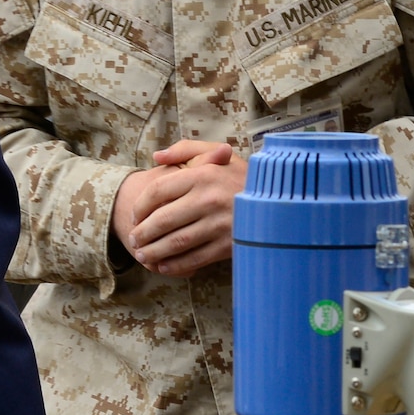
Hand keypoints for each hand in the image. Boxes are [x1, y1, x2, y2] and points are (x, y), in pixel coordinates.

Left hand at [111, 139, 247, 276]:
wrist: (279, 199)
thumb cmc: (240, 175)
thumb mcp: (217, 153)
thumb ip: (185, 149)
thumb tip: (157, 157)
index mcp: (204, 174)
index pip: (159, 190)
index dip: (140, 205)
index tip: (135, 215)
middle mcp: (210, 198)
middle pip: (163, 219)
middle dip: (143, 233)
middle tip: (134, 239)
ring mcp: (220, 224)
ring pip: (176, 242)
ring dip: (155, 251)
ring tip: (143, 254)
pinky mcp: (229, 245)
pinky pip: (195, 258)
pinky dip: (176, 264)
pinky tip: (164, 265)